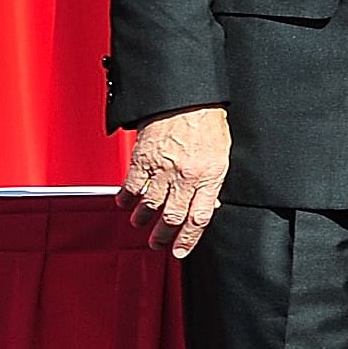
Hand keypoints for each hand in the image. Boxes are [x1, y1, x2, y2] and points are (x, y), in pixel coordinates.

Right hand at [119, 106, 230, 256]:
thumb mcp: (223, 154)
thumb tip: (210, 204)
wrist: (187, 98)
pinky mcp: (142, 158)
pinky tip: (124, 203)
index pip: (200, 217)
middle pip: (172, 216)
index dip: (188, 239)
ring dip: (143, 218)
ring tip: (140, 224)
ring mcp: (162, 167)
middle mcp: (186, 175)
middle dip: (162, 235)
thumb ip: (213, 181)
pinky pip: (131, 185)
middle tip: (157, 244)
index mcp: (209, 175)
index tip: (179, 250)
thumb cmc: (208, 122)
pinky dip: (126, 198)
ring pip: (149, 204)